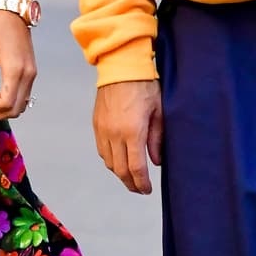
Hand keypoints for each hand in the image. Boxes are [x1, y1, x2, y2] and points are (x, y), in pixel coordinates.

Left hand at [0, 9, 36, 118]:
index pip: (7, 103)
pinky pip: (25, 94)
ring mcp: (32, 73)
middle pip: (17, 108)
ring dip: (7, 109)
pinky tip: (0, 93)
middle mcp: (28, 75)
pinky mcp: (32, 70)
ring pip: (23, 103)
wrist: (15, 12)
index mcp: (15, 70)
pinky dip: (13, 100)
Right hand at [93, 79, 162, 194]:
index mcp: (132, 131)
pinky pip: (102, 150)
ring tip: (131, 176)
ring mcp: (103, 130)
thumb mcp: (158, 111)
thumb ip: (157, 139)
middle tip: (140, 188)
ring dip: (120, 173)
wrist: (121, 66)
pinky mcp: (96, 124)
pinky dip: (111, 160)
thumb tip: (156, 161)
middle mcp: (114, 134)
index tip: (148, 189)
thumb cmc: (144, 85)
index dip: (142, 184)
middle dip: (131, 184)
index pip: (136, 169)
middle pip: (120, 171)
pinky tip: (120, 159)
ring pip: (109, 163)